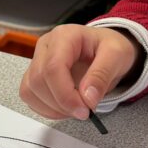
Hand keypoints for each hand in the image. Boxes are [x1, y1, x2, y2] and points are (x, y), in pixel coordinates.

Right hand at [19, 24, 138, 119]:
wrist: (106, 49)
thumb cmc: (110, 48)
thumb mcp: (117, 55)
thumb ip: (102, 75)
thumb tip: (87, 99)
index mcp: (65, 35)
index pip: (53, 66)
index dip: (65, 94)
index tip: (84, 110)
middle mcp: (46, 46)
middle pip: (38, 80)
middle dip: (61, 103)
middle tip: (84, 112)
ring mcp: (38, 60)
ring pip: (30, 90)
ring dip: (53, 108)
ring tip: (77, 108)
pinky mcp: (35, 76)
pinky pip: (31, 97)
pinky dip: (47, 109)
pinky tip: (66, 108)